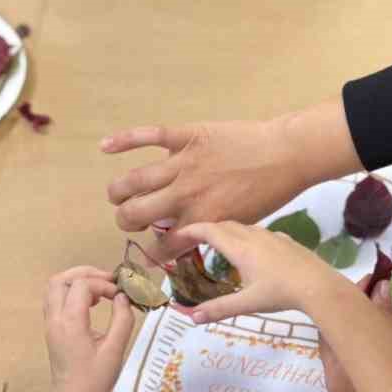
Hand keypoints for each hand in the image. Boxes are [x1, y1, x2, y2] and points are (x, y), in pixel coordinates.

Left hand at [42, 265, 138, 391]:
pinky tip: (91, 303)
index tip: (121, 295)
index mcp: (70, 322)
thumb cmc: (95, 380)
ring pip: (54, 288)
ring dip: (76, 281)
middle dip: (85, 273)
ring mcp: (50, 324)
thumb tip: (122, 297)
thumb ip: (122, 319)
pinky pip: (55, 300)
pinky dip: (71, 292)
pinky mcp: (51, 330)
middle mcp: (55, 319)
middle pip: (60, 280)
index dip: (103, 283)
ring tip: (100, 289)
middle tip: (109, 280)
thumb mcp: (115, 350)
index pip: (82, 285)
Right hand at [103, 98, 363, 262]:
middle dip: (126, 221)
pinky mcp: (187, 136)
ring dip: (118, 191)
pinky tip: (105, 146)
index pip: (162, 245)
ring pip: (134, 181)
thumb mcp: (242, 224)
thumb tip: (190, 242)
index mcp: (201, 220)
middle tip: (130, 219)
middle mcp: (185, 195)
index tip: (148, 255)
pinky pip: (149, 136)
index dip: (152, 255)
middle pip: (135, 214)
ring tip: (117, 195)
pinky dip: (124, 140)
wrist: (286, 154)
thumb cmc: (270, 192)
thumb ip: (212, 232)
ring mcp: (183, 164)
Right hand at [169, 221, 348, 323]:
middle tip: (194, 240)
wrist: (319, 285)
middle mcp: (254, 236)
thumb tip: (191, 317)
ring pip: (243, 227)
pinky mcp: (287, 240)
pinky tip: (253, 251)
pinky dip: (247, 236)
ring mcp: (273, 236)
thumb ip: (219, 309)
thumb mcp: (248, 304)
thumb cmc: (281, 293)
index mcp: (240, 248)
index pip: (209, 230)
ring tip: (220, 245)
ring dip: (227, 232)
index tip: (177, 233)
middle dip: (206, 230)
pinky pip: (261, 233)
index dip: (191, 230)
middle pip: (224, 225)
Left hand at [321, 277, 391, 391]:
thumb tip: (379, 287)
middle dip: (353, 309)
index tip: (373, 280)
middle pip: (334, 332)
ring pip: (342, 346)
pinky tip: (381, 333)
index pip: (332, 320)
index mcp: (341, 368)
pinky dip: (360, 342)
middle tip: (378, 289)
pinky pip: (350, 361)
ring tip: (381, 306)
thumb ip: (388, 320)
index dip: (351, 296)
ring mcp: (342, 390)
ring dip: (356, 325)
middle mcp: (334, 379)